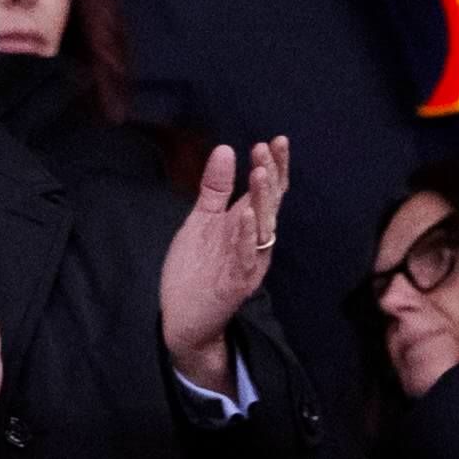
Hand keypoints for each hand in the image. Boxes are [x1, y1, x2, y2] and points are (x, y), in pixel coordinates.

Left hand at [157, 138, 288, 395]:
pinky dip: (246, 236)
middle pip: (270, 205)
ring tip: (260, 173)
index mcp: (246, 224)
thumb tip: (226, 149)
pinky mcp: (237, 284)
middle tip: (267, 148)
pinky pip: (246, 257)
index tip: (275, 140)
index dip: (274, 166)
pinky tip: (244, 215)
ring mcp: (248, 263)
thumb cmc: (196, 269)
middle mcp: (255, 242)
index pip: (268, 191)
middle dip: (270, 176)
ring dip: (262, 201)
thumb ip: (215, 188)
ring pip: (262, 228)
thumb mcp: (201, 220)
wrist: (184, 318)